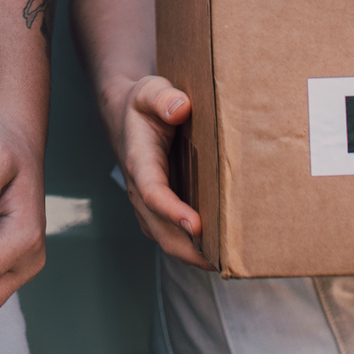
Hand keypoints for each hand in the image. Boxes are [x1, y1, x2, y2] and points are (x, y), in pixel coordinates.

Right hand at [110, 75, 208, 268]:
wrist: (126, 116)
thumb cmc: (144, 103)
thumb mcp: (150, 90)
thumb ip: (163, 97)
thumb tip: (181, 107)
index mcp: (139, 162)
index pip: (153, 193)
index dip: (173, 211)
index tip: (197, 225)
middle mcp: (139, 190)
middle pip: (160, 230)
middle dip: (190, 249)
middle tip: (225, 261)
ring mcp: (147, 204)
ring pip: (166, 239)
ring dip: (192, 254)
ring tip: (227, 263)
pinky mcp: (157, 210)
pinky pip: (171, 235)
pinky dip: (192, 248)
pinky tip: (218, 252)